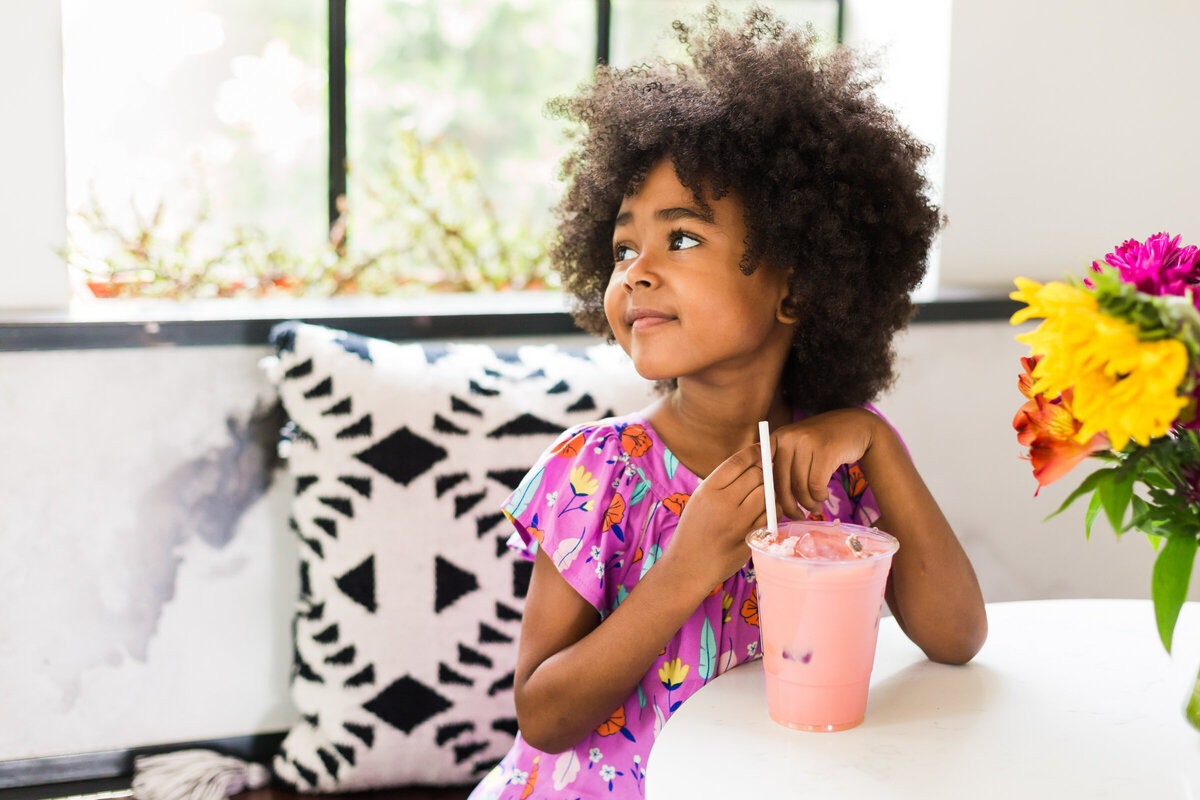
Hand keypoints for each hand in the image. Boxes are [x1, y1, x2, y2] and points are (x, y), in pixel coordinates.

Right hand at [660, 443, 776, 594]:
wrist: (689, 566)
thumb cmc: (694, 530)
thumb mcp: (699, 500)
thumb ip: (722, 482)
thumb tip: (753, 462)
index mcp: (707, 490)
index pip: (737, 461)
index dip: (755, 451)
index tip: (764, 447)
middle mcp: (724, 504)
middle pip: (757, 475)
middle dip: (765, 470)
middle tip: (767, 469)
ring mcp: (739, 522)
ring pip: (768, 494)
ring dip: (770, 490)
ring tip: (763, 492)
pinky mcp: (751, 537)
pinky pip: (771, 515)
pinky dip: (772, 509)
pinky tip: (763, 511)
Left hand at [770, 408, 879, 518]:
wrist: (857, 425)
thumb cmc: (823, 443)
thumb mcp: (798, 446)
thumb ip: (782, 465)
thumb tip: (768, 500)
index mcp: (778, 438)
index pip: (763, 470)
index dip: (767, 493)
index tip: (774, 510)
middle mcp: (788, 437)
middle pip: (781, 482)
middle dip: (789, 506)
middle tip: (798, 516)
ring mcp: (807, 442)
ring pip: (800, 486)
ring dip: (808, 503)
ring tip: (814, 507)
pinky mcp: (826, 450)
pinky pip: (816, 485)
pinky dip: (819, 496)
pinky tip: (823, 496)